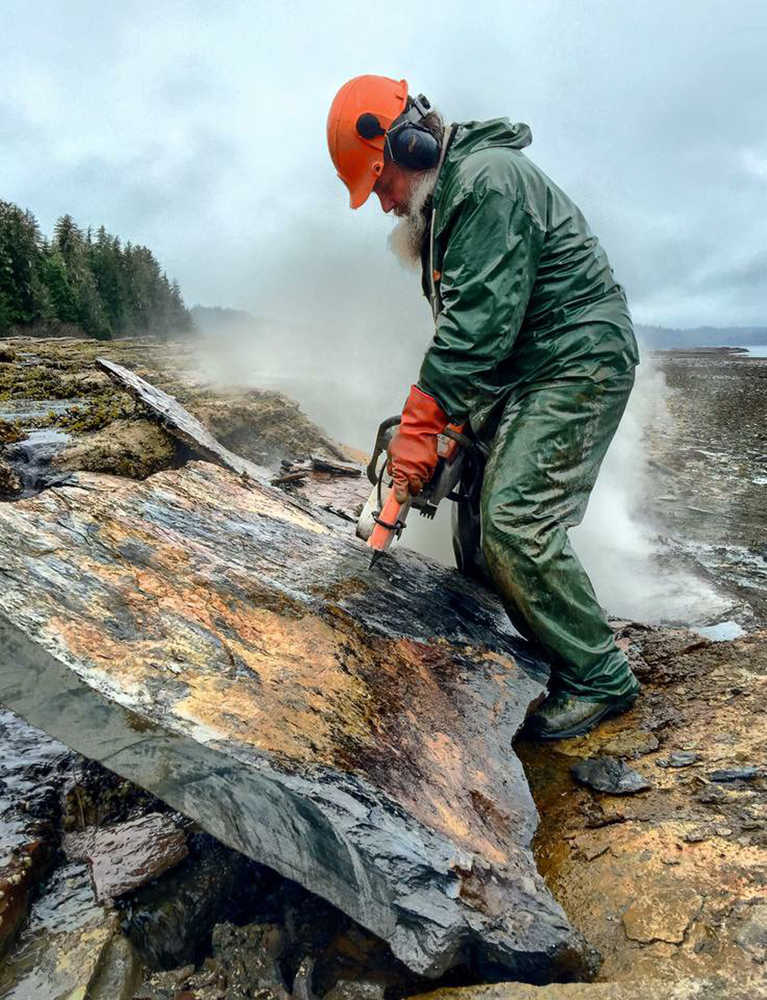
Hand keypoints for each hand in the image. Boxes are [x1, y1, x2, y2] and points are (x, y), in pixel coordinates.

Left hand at [387, 385, 446, 502]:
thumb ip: (392, 466)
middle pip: (414, 490)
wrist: (419, 428)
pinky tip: (421, 468)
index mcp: (401, 468)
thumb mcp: (391, 452)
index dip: (400, 497)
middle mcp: (413, 471)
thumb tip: (392, 474)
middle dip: (411, 491)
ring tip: (414, 474)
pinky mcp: (432, 465)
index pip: (401, 489)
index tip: (399, 501)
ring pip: (423, 483)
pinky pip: (429, 475)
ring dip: (418, 482)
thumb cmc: (405, 437)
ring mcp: (424, 468)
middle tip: (408, 487)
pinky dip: (425, 474)